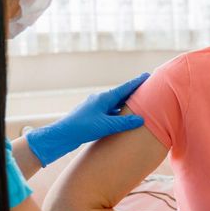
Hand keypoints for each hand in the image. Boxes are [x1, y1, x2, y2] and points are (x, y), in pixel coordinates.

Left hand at [26, 73, 149, 166]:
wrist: (62, 135)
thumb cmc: (82, 128)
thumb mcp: (106, 125)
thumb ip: (124, 122)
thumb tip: (141, 119)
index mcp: (104, 98)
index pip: (125, 88)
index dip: (137, 82)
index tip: (147, 75)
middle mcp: (100, 100)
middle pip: (120, 94)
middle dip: (133, 93)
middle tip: (147, 89)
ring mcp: (95, 108)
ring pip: (114, 104)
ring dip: (125, 104)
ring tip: (138, 104)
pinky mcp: (92, 116)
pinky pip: (109, 112)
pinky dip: (118, 113)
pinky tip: (121, 118)